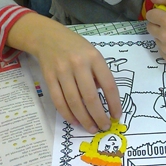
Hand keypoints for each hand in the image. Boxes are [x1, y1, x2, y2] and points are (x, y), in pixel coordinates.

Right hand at [7, 15, 120, 132]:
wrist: (48, 37)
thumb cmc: (76, 48)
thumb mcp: (93, 54)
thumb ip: (99, 75)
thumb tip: (104, 100)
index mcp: (94, 58)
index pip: (109, 85)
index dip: (114, 104)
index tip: (116, 116)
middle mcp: (79, 64)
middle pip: (90, 97)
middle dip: (99, 116)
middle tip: (104, 127)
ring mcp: (62, 71)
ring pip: (74, 102)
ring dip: (84, 119)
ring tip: (92, 128)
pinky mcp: (49, 78)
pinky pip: (58, 101)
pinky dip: (67, 114)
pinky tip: (75, 121)